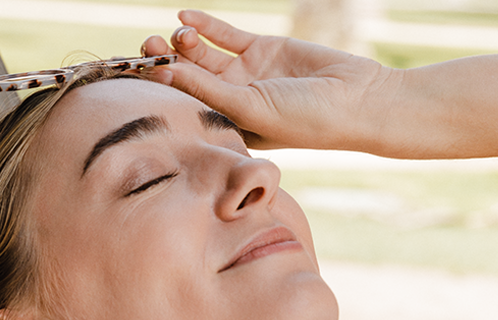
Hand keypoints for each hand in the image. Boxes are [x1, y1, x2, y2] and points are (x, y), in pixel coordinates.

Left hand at [142, 10, 398, 152]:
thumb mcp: (248, 108)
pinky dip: (206, 26)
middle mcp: (231, 100)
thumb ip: (206, 89)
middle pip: (188, 78)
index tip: (139, 73)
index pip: (184, 105)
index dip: (161, 89)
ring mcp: (245, 74)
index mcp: (224, 125)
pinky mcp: (261, 49)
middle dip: (166, 62)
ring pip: (204, 55)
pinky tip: (185, 17)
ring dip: (185, 44)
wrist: (357, 99)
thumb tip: (164, 74)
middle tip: (147, 48)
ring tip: (174, 36)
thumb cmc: (304, 120)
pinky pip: (226, 35)